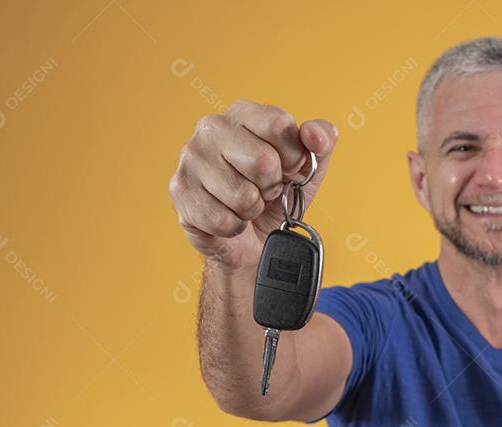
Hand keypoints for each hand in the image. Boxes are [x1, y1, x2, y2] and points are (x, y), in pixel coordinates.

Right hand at [168, 100, 338, 270]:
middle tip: (263, 189)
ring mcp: (191, 159)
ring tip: (246, 204)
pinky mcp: (180, 192)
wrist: (250, 237)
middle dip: (271, 186)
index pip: (280, 126)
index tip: (288, 169)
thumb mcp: (308, 168)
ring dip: (252, 209)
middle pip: (263, 161)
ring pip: (243, 196)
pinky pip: (223, 220)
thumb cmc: (276, 196)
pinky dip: (235, 226)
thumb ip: (322, 141)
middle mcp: (212, 128)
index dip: (293, 158)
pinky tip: (230, 217)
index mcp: (244, 114)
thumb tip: (315, 135)